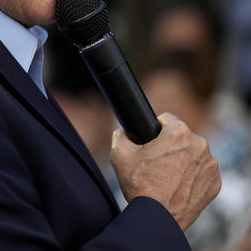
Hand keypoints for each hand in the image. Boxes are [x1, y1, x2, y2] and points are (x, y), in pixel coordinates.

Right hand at [110, 112, 220, 230]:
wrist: (157, 217)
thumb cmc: (139, 184)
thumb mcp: (119, 154)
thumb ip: (120, 135)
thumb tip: (123, 132)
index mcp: (179, 133)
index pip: (167, 119)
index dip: (156, 129)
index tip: (152, 140)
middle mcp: (200, 145)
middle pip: (182, 137)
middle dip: (170, 145)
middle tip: (156, 161)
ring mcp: (211, 165)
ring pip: (194, 155)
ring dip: (183, 160)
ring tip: (166, 176)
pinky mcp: (215, 183)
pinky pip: (203, 173)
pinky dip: (192, 177)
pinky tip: (178, 186)